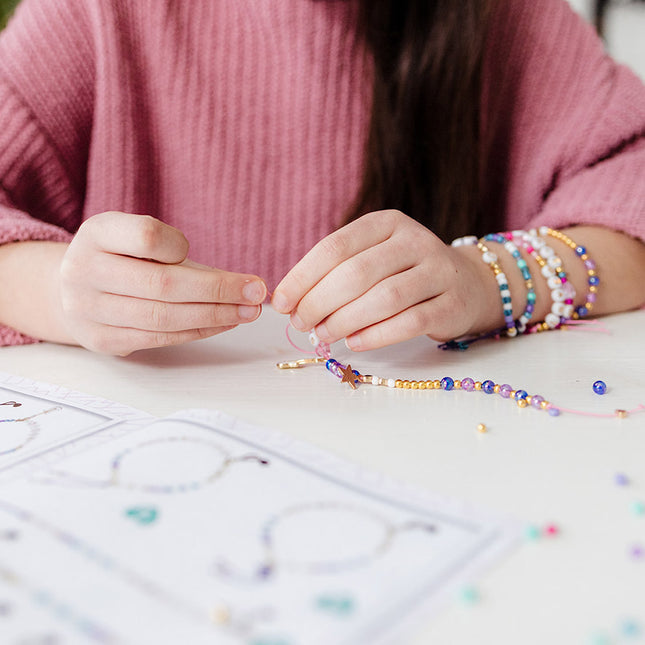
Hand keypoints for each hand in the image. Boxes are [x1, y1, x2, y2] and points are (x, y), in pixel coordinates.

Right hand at [59, 212, 266, 354]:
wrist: (70, 290)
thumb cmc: (121, 260)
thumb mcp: (137, 240)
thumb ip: (179, 255)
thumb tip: (247, 284)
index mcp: (97, 234)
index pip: (146, 237)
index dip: (177, 245)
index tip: (191, 250)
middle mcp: (84, 271)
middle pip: (163, 285)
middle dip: (219, 290)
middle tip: (257, 293)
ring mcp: (88, 310)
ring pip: (163, 318)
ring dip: (215, 316)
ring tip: (249, 312)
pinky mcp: (101, 340)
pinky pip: (159, 339)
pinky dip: (198, 331)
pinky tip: (224, 323)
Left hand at [271, 210, 494, 350]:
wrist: (466, 283)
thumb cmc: (403, 273)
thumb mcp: (372, 257)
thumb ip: (336, 273)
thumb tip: (289, 302)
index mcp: (386, 223)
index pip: (335, 247)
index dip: (303, 277)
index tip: (281, 303)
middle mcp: (414, 240)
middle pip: (357, 273)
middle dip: (319, 302)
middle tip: (301, 323)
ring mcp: (438, 270)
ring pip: (384, 298)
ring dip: (345, 321)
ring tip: (323, 335)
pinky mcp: (452, 303)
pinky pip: (411, 322)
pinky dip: (377, 335)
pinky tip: (354, 343)